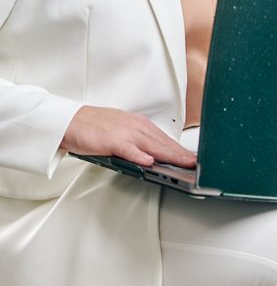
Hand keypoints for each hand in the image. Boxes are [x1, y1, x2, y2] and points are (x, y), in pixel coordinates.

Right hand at [60, 105, 196, 167]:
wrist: (71, 121)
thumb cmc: (96, 127)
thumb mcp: (124, 132)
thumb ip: (141, 144)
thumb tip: (158, 158)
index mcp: (140, 125)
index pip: (166, 139)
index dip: (181, 151)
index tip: (194, 160)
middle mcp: (136, 127)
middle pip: (164, 143)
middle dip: (181, 154)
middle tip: (197, 164)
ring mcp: (125, 133)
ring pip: (152, 145)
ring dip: (169, 155)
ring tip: (184, 164)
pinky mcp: (112, 140)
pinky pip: (129, 149)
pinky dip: (140, 156)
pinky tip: (150, 162)